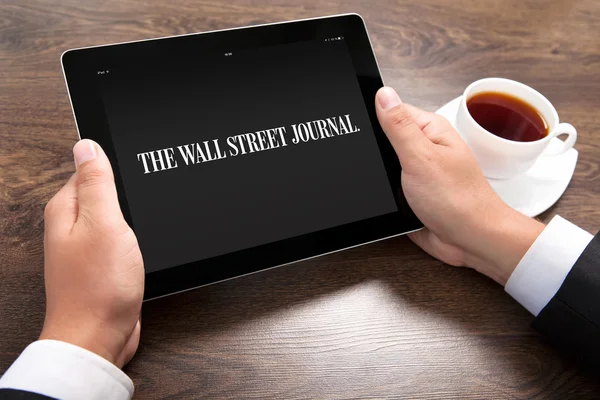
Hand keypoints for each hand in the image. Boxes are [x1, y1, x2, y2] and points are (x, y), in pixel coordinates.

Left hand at [40, 139, 143, 367]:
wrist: (98, 336)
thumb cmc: (98, 286)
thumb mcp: (103, 222)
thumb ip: (97, 183)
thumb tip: (87, 145)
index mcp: (66, 208)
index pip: (89, 168)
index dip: (115, 166)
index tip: (136, 172)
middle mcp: (71, 226)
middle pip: (103, 192)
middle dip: (126, 193)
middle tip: (143, 201)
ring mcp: (87, 246)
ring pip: (114, 216)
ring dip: (131, 217)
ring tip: (144, 221)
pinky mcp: (102, 264)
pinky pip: (120, 238)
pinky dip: (133, 237)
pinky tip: (142, 243)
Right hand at [375, 87, 544, 284]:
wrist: (470, 241)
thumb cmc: (458, 199)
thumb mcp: (421, 156)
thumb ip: (398, 125)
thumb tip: (383, 94)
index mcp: (430, 130)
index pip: (391, 110)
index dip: (373, 118)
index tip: (362, 131)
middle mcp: (424, 148)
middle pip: (384, 140)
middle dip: (374, 154)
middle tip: (379, 166)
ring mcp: (417, 172)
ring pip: (383, 167)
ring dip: (378, 178)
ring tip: (385, 186)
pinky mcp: (410, 195)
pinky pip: (386, 189)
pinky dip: (382, 195)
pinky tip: (385, 200)